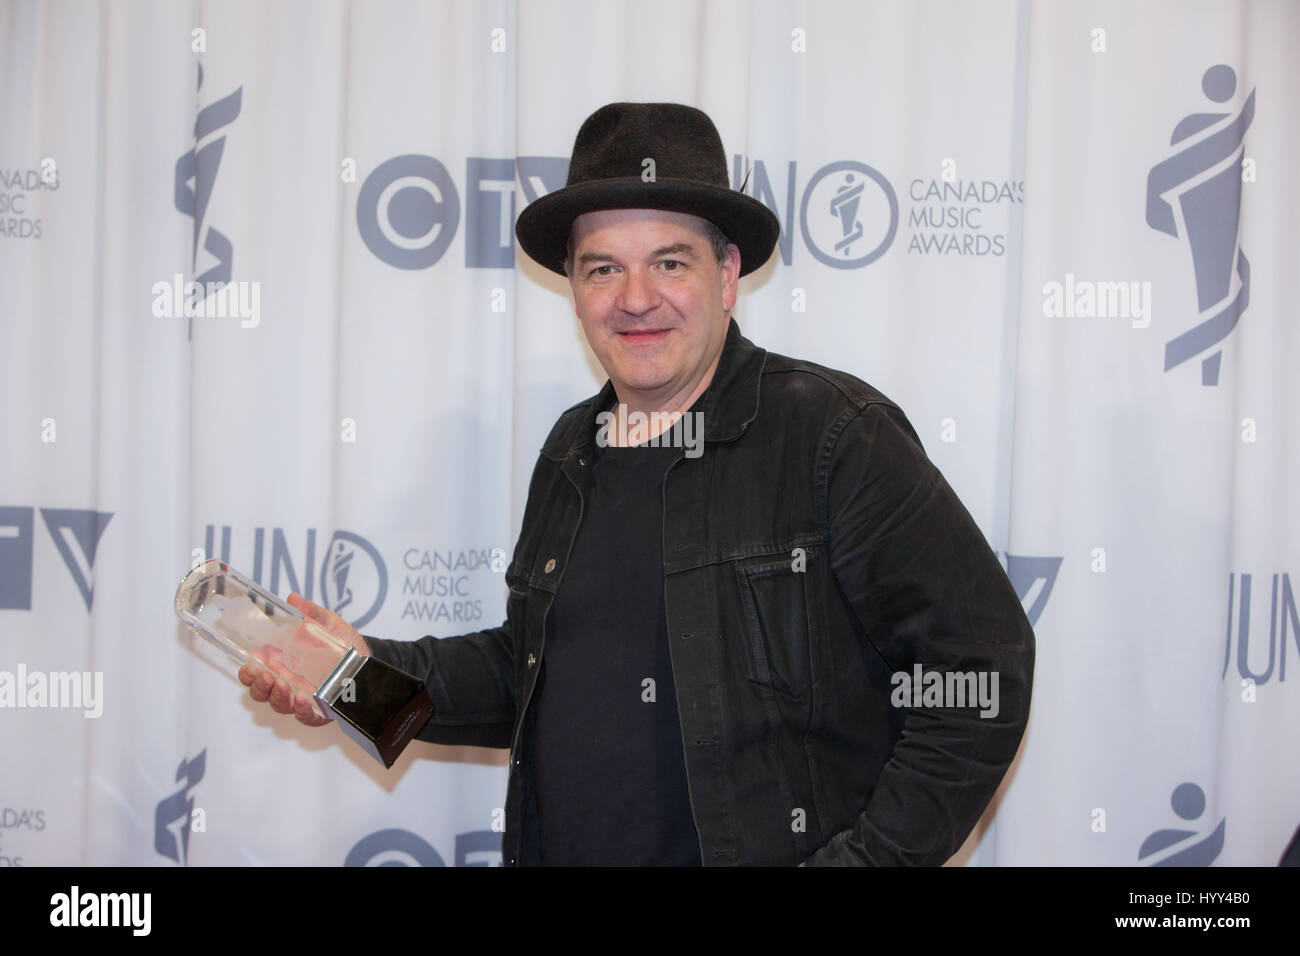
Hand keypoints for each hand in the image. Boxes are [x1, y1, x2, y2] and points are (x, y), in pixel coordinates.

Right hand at [237, 592, 370, 727]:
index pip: (254, 671)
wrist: (366, 656)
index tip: (251, 665)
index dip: (247, 672)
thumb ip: (310, 612)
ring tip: (285, 686)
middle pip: (261, 692)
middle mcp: (286, 680)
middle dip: (259, 686)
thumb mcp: (326, 622)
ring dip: (278, 697)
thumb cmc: (340, 640)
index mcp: (280, 660)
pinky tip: (303, 700)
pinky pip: (305, 717)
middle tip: (267, 676)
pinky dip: (301, 711)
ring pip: (279, 705)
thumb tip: (293, 598)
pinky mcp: (318, 710)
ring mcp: (301, 696)